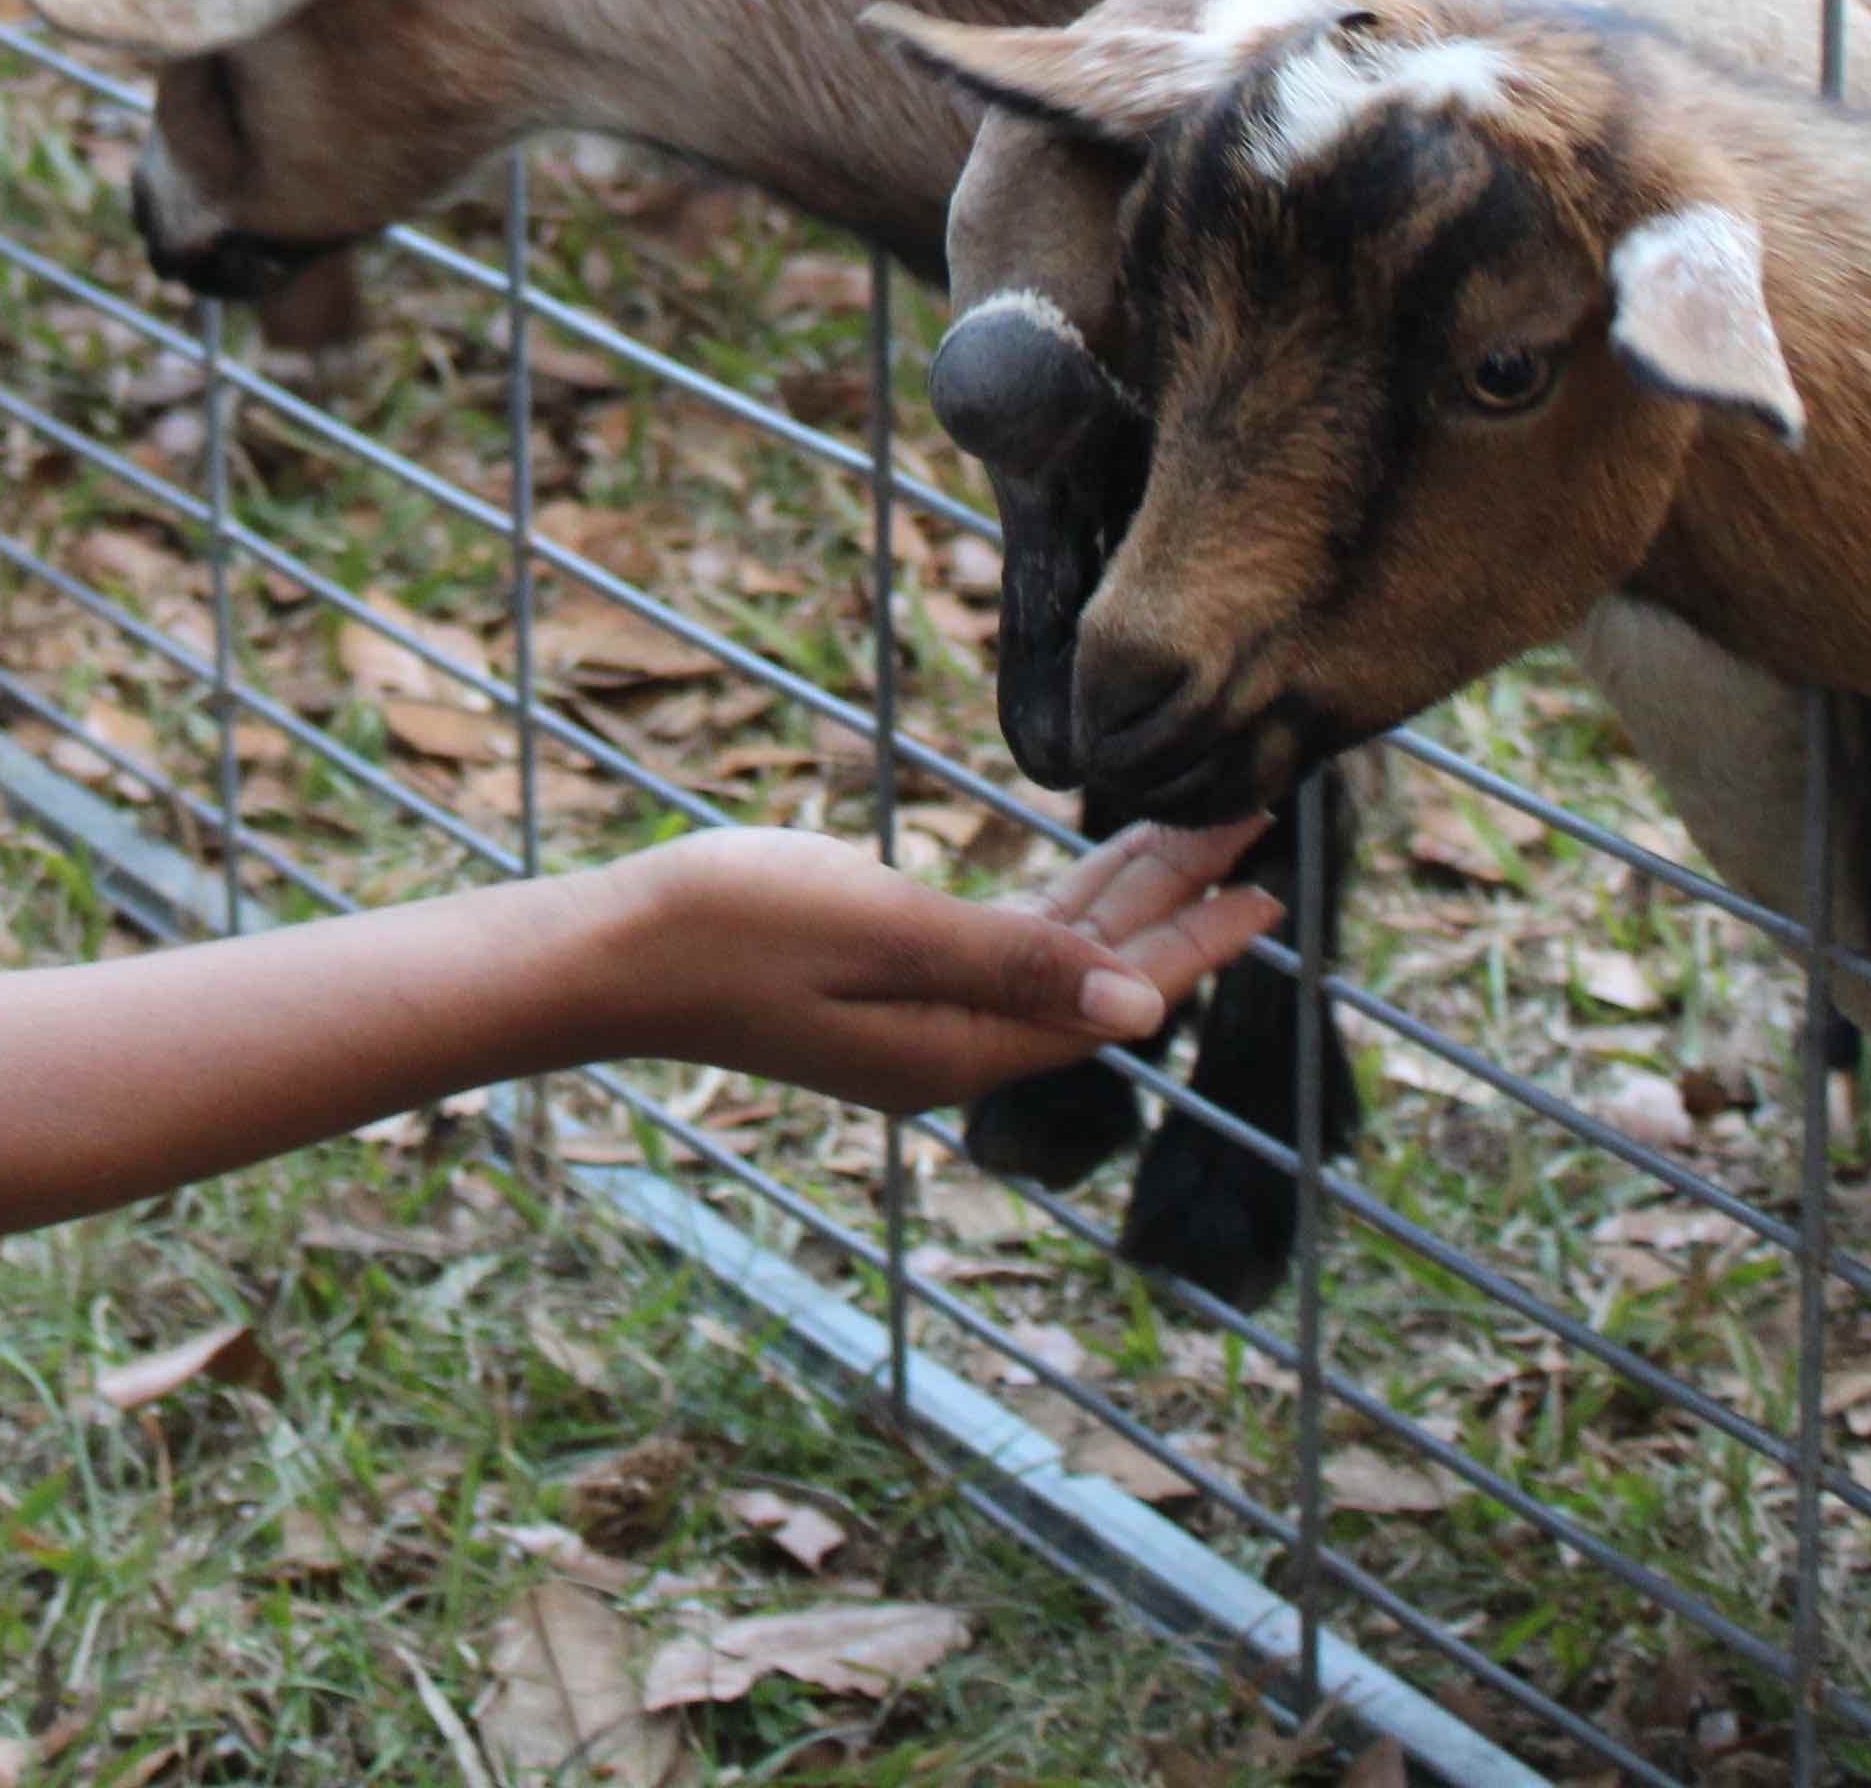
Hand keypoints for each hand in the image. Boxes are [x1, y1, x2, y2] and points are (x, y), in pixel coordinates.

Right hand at [595, 816, 1275, 1116]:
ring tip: (1192, 834)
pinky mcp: (883, 984)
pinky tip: (1088, 873)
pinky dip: (1055, 904)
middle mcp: (951, 1046)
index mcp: (959, 1047)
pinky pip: (1000, 947)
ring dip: (1122, 897)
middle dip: (1174, 904)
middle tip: (1249, 822)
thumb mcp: (876, 930)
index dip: (1192, 939)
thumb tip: (1143, 1008)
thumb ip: (1009, 963)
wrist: (607, 953)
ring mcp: (916, 1020)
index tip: (1263, 880)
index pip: (1111, 994)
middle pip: (1094, 974)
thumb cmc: (727, 928)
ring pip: (1052, 955)